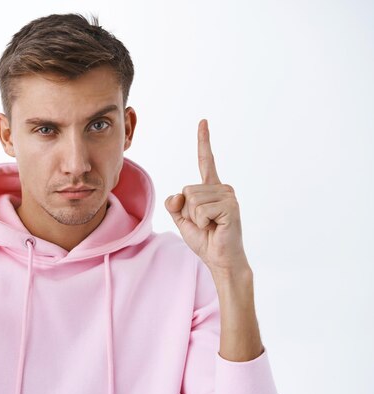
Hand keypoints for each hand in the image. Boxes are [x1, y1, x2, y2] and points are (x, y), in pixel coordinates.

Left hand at [164, 119, 249, 281]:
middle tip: (204, 224)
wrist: (220, 260)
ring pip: (191, 199)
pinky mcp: (230, 206)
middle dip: (187, 211)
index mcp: (211, 188)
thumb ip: (175, 205)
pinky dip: (201, 222)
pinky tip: (214, 228)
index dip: (203, 141)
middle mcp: (222, 188)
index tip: (203, 121)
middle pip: (186, 189)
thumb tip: (177, 195)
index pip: (205, 161)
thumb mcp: (183, 220)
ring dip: (194, 218)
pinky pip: (200, 209)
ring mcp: (228, 196)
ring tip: (210, 226)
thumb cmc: (205, 240)